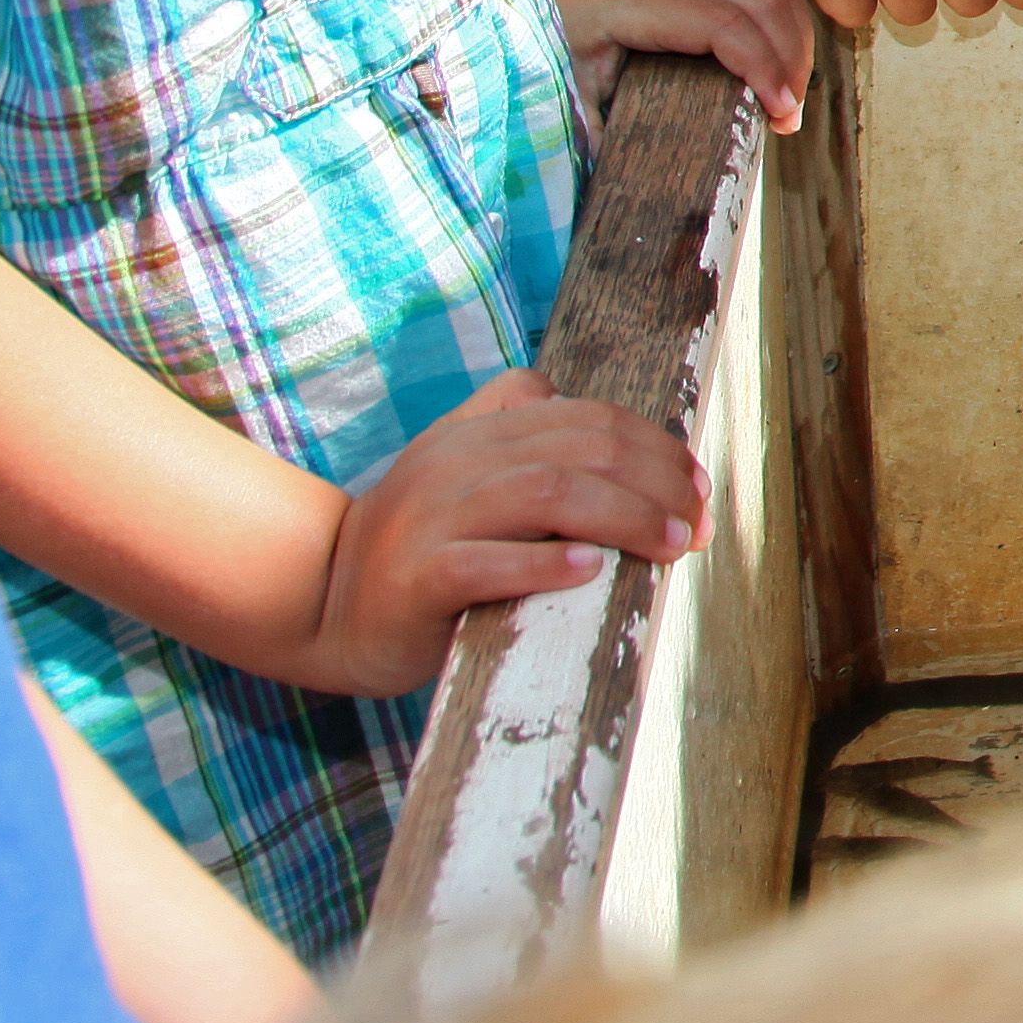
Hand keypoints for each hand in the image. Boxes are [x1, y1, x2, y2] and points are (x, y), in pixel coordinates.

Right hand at [299, 371, 700, 697]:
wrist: (323, 603)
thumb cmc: (420, 546)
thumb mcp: (464, 474)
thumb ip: (520, 434)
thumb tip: (604, 422)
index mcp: (476, 433)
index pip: (587, 418)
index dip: (655, 448)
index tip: (698, 488)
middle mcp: (455, 462)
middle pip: (580, 449)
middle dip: (656, 485)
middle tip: (699, 525)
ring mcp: (431, 517)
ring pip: (545, 493)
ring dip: (624, 518)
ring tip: (670, 545)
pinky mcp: (416, 577)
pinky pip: (486, 562)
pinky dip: (545, 562)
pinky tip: (592, 569)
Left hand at [549, 0, 812, 126]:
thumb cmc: (562, 37)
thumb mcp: (571, 87)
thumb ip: (596, 129)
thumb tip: (624, 177)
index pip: (728, 27)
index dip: (765, 70)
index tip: (780, 116)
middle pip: (765, 4)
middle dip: (791, 62)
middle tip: (789, 115)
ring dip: (798, 39)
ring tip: (791, 89)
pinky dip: (790, 15)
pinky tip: (785, 53)